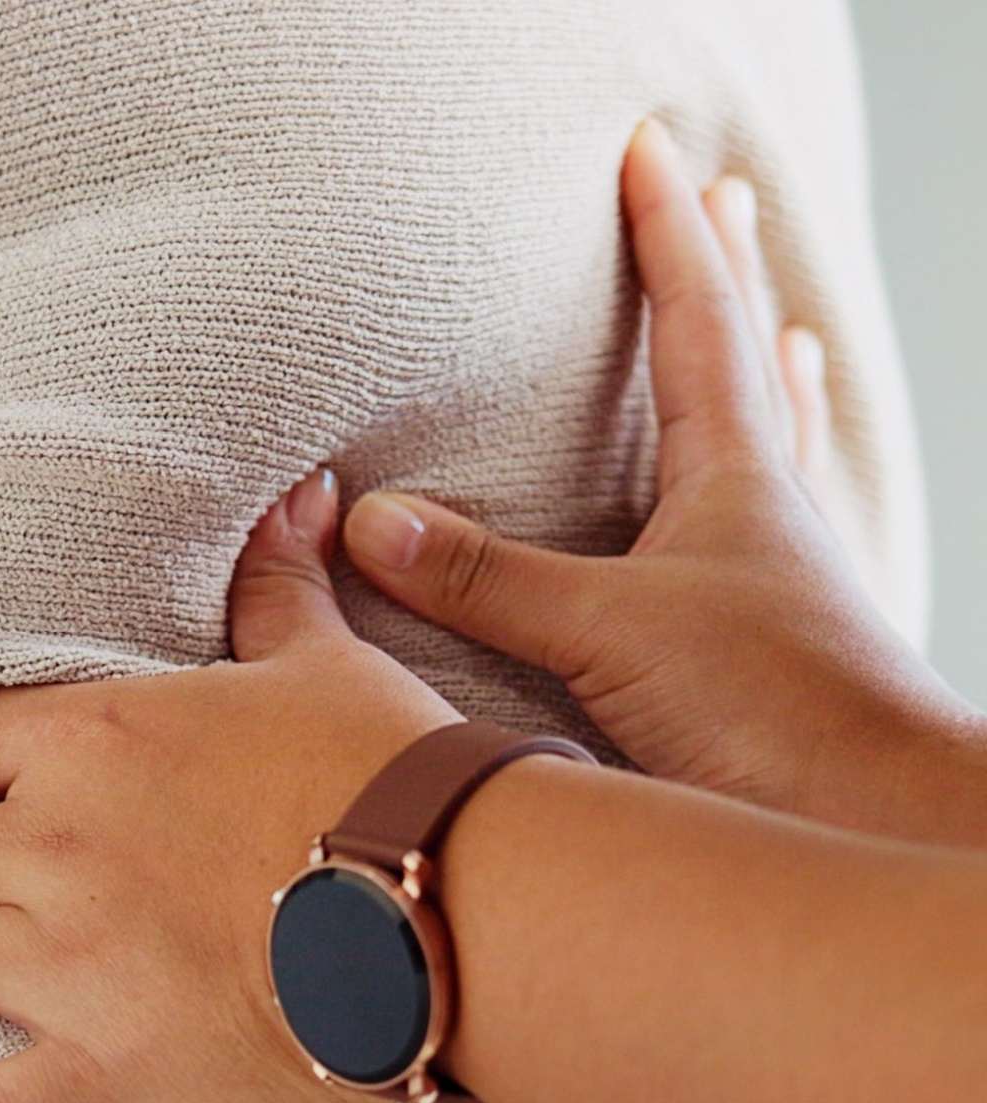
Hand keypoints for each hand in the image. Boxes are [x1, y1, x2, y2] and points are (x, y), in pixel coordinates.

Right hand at [340, 117, 984, 844]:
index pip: (700, 325)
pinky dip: (761, 502)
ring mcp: (780, 582)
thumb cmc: (769, 708)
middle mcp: (769, 516)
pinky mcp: (773, 652)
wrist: (873, 810)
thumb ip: (489, 580)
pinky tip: (756, 526)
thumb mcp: (610, 632)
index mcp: (734, 482)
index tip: (646, 154)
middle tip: (720, 200)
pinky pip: (764, 544)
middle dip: (726, 277)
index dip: (668, 237)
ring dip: (768, 381)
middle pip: (751, 366)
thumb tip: (369, 524)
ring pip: (775, 451)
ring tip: (783, 338)